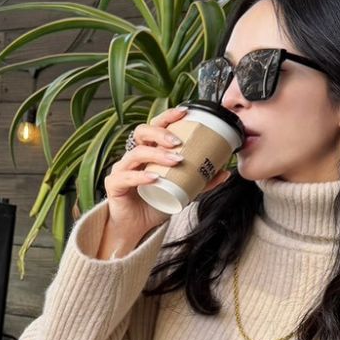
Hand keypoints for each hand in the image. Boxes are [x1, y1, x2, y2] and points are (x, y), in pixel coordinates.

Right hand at [103, 107, 229, 241]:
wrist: (137, 227)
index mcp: (149, 150)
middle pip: (142, 132)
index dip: (167, 116)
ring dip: (156, 154)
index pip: (156, 126)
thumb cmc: (155, 203)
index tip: (184, 113)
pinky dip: (140, 176)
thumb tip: (225, 172)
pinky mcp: (114, 184)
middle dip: (161, 133)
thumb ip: (202, 182)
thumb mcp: (183, 191)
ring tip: (175, 161)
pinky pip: (126, 177)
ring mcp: (122, 168)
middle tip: (179, 142)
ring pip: (136, 153)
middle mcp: (134, 155)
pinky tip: (154, 178)